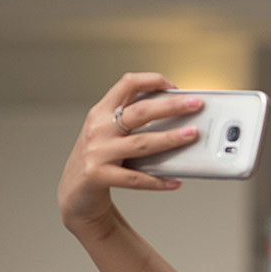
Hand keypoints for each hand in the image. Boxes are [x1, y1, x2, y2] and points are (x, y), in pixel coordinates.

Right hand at [58, 73, 202, 234]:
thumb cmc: (100, 157)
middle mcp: (98, 128)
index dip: (152, 81)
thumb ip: (132, 121)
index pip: (127, 85)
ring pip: (141, 143)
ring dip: (170, 138)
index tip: (174, 87)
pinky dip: (157, 181)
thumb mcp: (108, 132)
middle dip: (171, 106)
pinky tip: (175, 182)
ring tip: (192, 135)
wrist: (74, 190)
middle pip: (140, 112)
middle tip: (196, 104)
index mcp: (101, 111)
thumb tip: (176, 116)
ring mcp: (98, 152)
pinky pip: (134, 179)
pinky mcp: (99, 176)